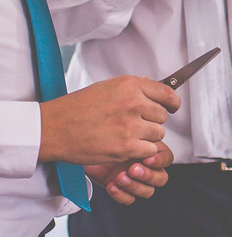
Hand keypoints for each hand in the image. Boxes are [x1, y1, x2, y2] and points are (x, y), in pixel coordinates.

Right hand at [39, 76, 180, 165]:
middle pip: (163, 116)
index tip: (173, 107)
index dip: (173, 102)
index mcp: (129, 85)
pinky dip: (140, 151)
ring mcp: (131, 126)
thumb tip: (154, 86)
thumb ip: (132, 89)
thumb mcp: (105, 88)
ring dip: (146, 137)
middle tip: (132, 124)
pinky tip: (123, 146)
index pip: (167, 93)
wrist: (53, 129)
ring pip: (158, 134)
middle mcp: (133, 103)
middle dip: (151, 121)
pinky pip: (149, 150)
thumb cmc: (75, 108)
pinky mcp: (127, 147)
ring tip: (124, 134)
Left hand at [85, 141, 173, 204]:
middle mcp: (144, 166)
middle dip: (148, 175)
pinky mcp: (122, 189)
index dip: (160, 161)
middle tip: (133, 169)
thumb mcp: (119, 128)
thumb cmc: (99, 134)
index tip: (148, 158)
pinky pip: (130, 199)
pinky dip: (122, 194)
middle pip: (161, 178)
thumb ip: (136, 133)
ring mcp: (134, 179)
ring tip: (120, 177)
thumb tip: (147, 136)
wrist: (79, 146)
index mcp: (148, 150)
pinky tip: (111, 185)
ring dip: (135, 186)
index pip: (166, 158)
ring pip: (148, 191)